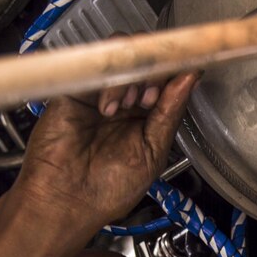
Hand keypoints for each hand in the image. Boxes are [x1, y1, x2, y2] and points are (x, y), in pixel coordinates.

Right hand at [11, 72, 198, 228]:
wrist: (66, 202)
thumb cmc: (107, 190)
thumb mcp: (152, 153)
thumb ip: (170, 114)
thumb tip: (190, 79)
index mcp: (147, 115)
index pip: (168, 79)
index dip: (176, 73)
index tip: (185, 72)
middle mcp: (124, 99)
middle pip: (147, 59)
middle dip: (155, 73)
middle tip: (151, 99)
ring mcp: (99, 90)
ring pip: (123, 54)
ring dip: (133, 75)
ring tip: (128, 107)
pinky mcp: (74, 87)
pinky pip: (95, 64)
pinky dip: (109, 80)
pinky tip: (108, 108)